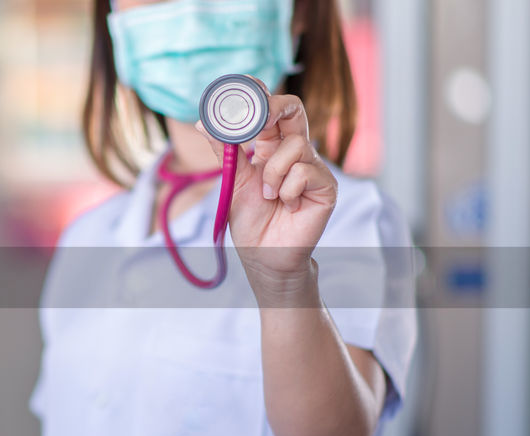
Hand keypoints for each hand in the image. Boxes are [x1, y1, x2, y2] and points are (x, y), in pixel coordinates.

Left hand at [195, 80, 337, 293]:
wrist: (263, 256)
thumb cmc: (251, 220)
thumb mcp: (234, 180)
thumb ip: (225, 150)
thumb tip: (203, 122)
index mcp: (273, 147)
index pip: (271, 111)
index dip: (260, 95)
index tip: (244, 84)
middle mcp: (296, 152)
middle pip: (294, 110)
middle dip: (274, 108)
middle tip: (259, 117)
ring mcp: (314, 167)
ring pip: (295, 147)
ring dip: (273, 174)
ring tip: (269, 196)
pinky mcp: (326, 186)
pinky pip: (304, 172)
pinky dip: (287, 190)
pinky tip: (287, 206)